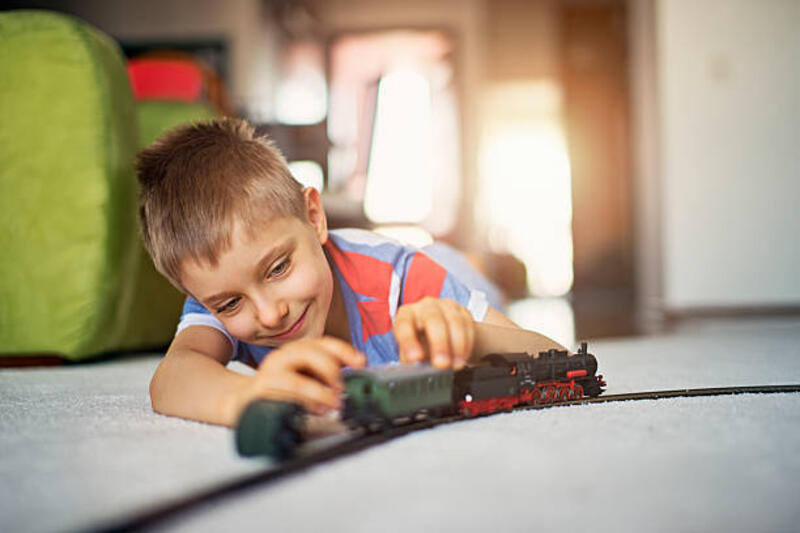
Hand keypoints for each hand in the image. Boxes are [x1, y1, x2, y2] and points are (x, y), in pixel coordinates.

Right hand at [235, 337, 365, 416]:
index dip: (344, 350)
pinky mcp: (258, 395)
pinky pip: (280, 400)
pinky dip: (298, 406)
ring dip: (318, 393)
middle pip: (308, 353)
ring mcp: (268, 375)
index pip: (323, 343)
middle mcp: (282, 358)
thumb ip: (324, 378)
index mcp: (296, 352)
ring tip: (333, 404)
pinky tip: (312, 411)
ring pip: (295, 380)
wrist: (240, 402)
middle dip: (330, 371)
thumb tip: (350, 383)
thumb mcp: (305, 379)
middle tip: (342, 389)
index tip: (361, 362)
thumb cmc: (278, 391)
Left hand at [393, 297, 474, 369]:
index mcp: (407, 314)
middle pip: (433, 319)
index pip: (404, 323)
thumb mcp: (411, 352)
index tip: (415, 358)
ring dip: (457, 346)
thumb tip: (415, 368)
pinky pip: (468, 325)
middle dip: (439, 343)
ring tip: (455, 365)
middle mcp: (425, 306)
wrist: (442, 336)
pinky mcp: (462, 311)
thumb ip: (412, 359)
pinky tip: (462, 357)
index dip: (409, 340)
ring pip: (454, 321)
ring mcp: (446, 306)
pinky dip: (466, 344)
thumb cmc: (421, 345)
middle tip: (442, 364)